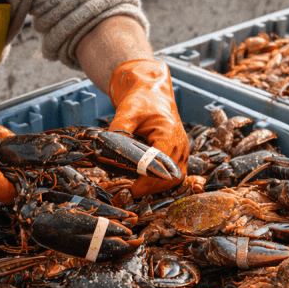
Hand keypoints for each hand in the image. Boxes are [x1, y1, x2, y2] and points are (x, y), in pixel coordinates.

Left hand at [107, 59, 188, 196]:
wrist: (153, 93)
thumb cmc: (142, 100)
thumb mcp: (127, 112)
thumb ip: (118, 130)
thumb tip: (106, 150)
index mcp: (169, 133)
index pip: (162, 164)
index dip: (148, 180)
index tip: (132, 189)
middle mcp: (180, 143)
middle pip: (172, 175)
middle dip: (152, 188)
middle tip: (130, 194)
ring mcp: (182, 149)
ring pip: (176, 177)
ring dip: (158, 186)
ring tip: (137, 190)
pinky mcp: (178, 153)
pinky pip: (174, 173)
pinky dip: (162, 181)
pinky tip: (144, 183)